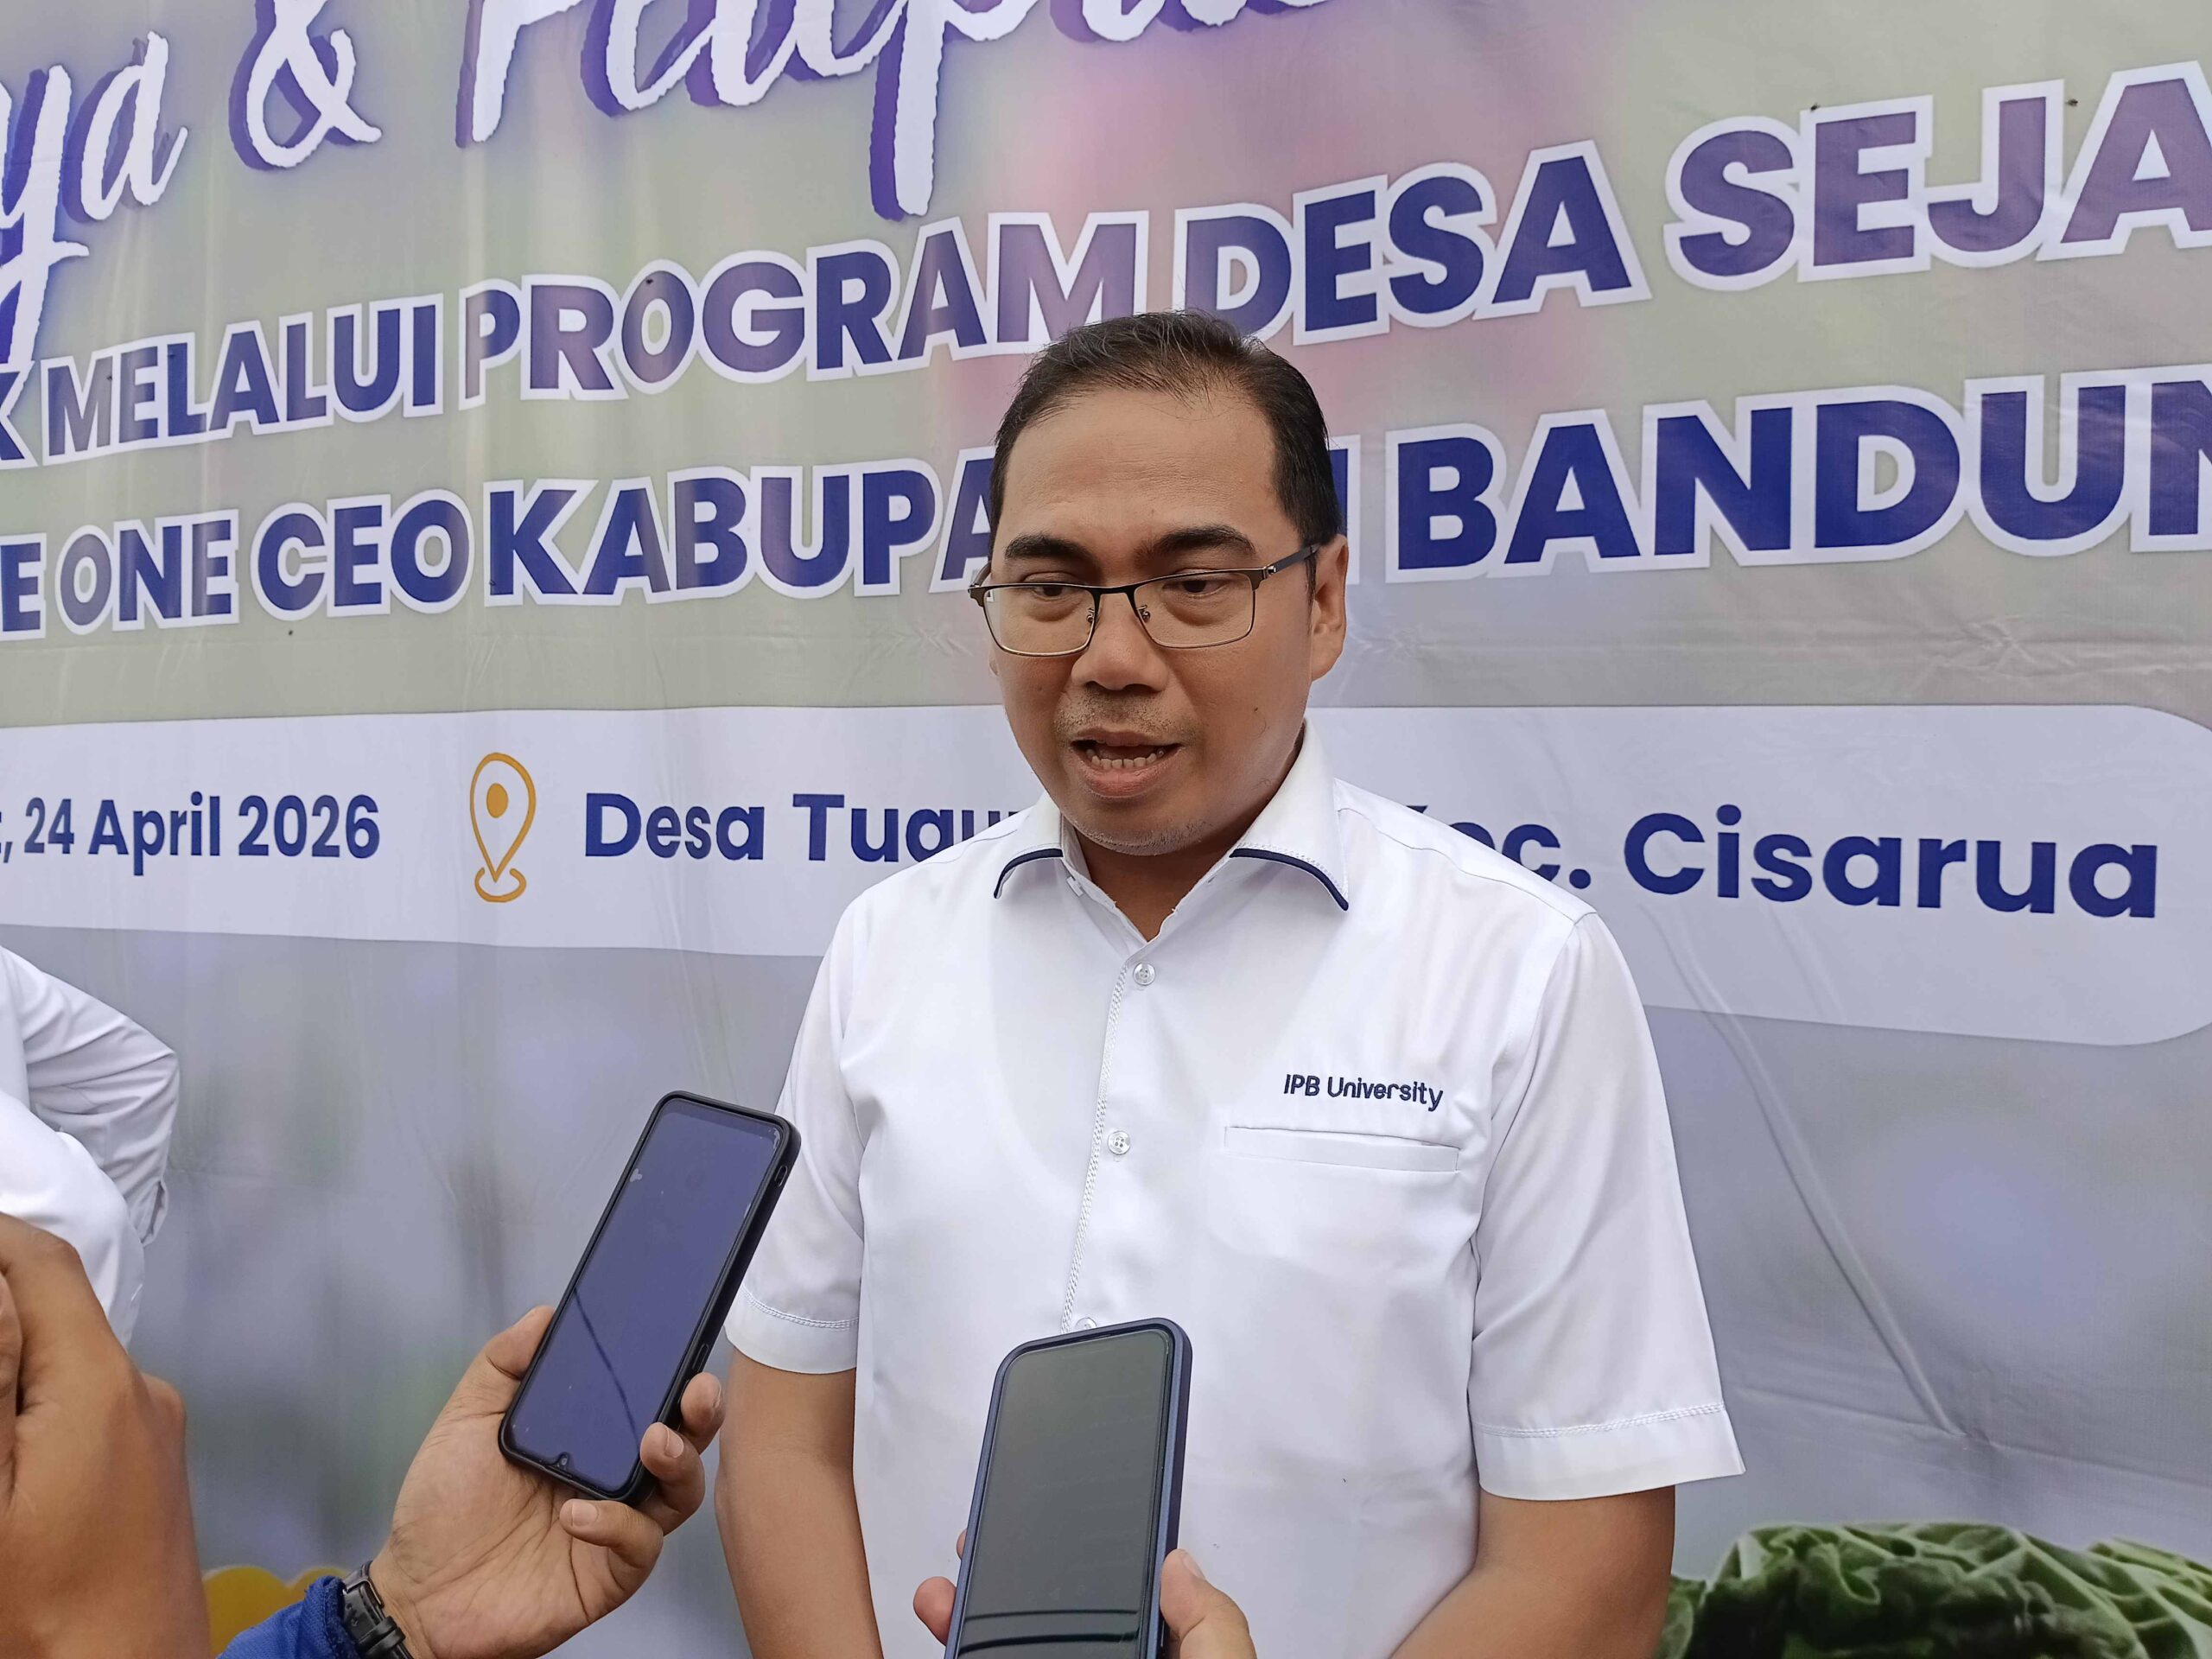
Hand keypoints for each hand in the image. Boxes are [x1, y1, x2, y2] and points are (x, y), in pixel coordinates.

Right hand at [0, 1213, 209, 1658]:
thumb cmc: (46, 1613)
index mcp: (100, 1384)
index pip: (43, 1265)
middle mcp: (143, 1392)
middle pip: (53, 1311)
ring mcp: (155, 1432)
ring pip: (66, 1363)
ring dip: (11, 1360)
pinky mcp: (150, 1471)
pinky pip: (85, 1409)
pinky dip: (34, 1405)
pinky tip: (7, 1446)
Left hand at [368, 1307, 724, 1658]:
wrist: (418, 1593)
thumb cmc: (443, 1510)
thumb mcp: (466, 1422)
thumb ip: (501, 1365)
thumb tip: (543, 1316)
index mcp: (589, 1438)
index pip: (648, 1398)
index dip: (674, 1372)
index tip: (680, 1343)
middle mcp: (612, 1478)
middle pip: (684, 1439)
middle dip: (703, 1411)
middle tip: (695, 1393)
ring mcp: (616, 1526)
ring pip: (682, 1491)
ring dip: (678, 1461)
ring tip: (653, 1442)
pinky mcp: (609, 1575)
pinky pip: (640, 1546)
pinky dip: (618, 1525)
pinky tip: (576, 1515)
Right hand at [915, 1539, 1255, 1657]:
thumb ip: (1214, 1629)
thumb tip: (1179, 1562)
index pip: (1115, 1615)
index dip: (1077, 1574)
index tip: (1041, 1536)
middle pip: (1047, 1640)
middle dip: (1003, 1600)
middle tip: (968, 1567)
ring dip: (967, 1638)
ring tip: (935, 1602)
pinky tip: (942, 1649)